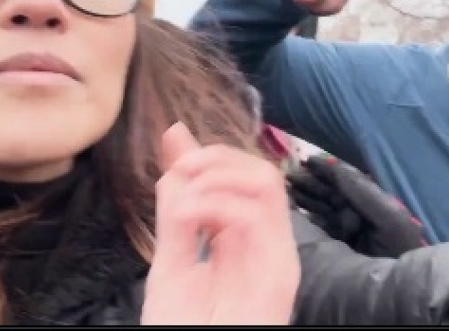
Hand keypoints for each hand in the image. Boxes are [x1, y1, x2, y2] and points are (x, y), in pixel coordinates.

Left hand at [142, 122, 299, 324]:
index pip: (245, 176)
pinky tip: (188, 217)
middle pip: (262, 171)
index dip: (213, 155)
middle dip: (218, 158)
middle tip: (181, 172)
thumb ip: (176, 203)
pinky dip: (217, 203)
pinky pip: (258, 217)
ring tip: (183, 198)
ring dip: (219, 176)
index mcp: (244, 239)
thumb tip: (176, 138)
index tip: (175, 160)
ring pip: (268, 183)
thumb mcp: (171, 256)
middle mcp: (267, 244)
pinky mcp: (278, 274)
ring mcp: (276, 257)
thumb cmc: (183, 327)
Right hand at [287, 153, 426, 257]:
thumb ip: (364, 193)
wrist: (398, 290)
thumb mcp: (387, 218)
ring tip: (287, 189)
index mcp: (375, 203)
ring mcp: (350, 232)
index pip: (347, 181)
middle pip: (332, 194)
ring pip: (325, 208)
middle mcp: (361, 214)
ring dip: (307, 198)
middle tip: (289, 175)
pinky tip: (295, 212)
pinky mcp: (340, 248)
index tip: (306, 160)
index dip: (327, 170)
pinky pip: (322, 227)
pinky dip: (308, 218)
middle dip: (311, 183)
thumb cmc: (398, 250)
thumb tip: (338, 169)